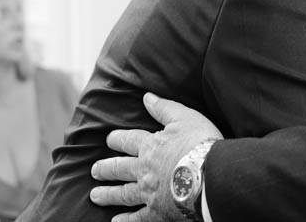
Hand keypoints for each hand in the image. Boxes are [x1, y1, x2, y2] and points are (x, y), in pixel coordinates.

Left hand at [90, 93, 223, 221]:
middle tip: (94, 170)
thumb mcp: (185, 117)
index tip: (109, 140)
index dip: (118, 139)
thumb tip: (146, 96)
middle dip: (106, 169)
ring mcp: (149, 192)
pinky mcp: (157, 212)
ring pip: (123, 193)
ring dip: (108, 194)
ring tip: (95, 195)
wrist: (211, 175)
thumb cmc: (200, 143)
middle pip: (119, 168)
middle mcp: (144, 170)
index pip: (129, 140)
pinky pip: (137, 218)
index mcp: (150, 146)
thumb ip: (164, 108)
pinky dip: (125, 221)